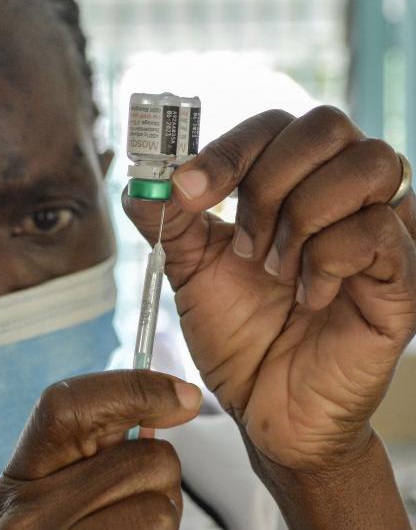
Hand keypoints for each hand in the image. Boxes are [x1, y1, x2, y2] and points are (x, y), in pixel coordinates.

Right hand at [0, 371, 200, 529]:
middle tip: (130, 524)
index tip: (185, 397)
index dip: (131, 388)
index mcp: (18, 484)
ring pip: (160, 517)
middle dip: (161, 490)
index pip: (66, 406)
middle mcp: (17, 524)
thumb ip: (110, 452)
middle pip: (144, 460)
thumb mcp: (72, 503)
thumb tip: (180, 398)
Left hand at [125, 106, 415, 473]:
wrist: (265, 405)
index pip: (276, 124)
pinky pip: (377, 230)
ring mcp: (380, 230)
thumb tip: (140, 181)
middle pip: (325, 127)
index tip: (189, 191)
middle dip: (268, 185)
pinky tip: (309, 298)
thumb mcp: (190, 271)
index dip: (230, 148)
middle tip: (244, 247)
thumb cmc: (237, 336)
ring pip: (367, 164)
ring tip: (277, 272)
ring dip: (301, 220)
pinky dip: (325, 262)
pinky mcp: (403, 275)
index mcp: (292, 186)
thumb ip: (169, 221)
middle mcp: (341, 196)